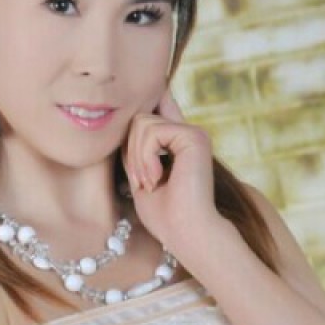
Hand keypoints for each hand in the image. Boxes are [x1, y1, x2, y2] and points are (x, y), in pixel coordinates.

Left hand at [120, 85, 221, 252]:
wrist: (187, 233)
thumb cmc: (164, 215)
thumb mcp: (142, 174)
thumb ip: (139, 146)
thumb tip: (132, 116)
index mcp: (179, 143)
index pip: (160, 106)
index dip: (149, 98)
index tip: (147, 91)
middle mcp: (189, 134)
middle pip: (139, 118)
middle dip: (131, 150)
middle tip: (142, 181)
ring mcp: (193, 133)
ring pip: (142, 123)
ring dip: (136, 157)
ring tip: (150, 182)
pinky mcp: (194, 136)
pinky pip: (151, 131)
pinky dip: (145, 157)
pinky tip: (157, 177)